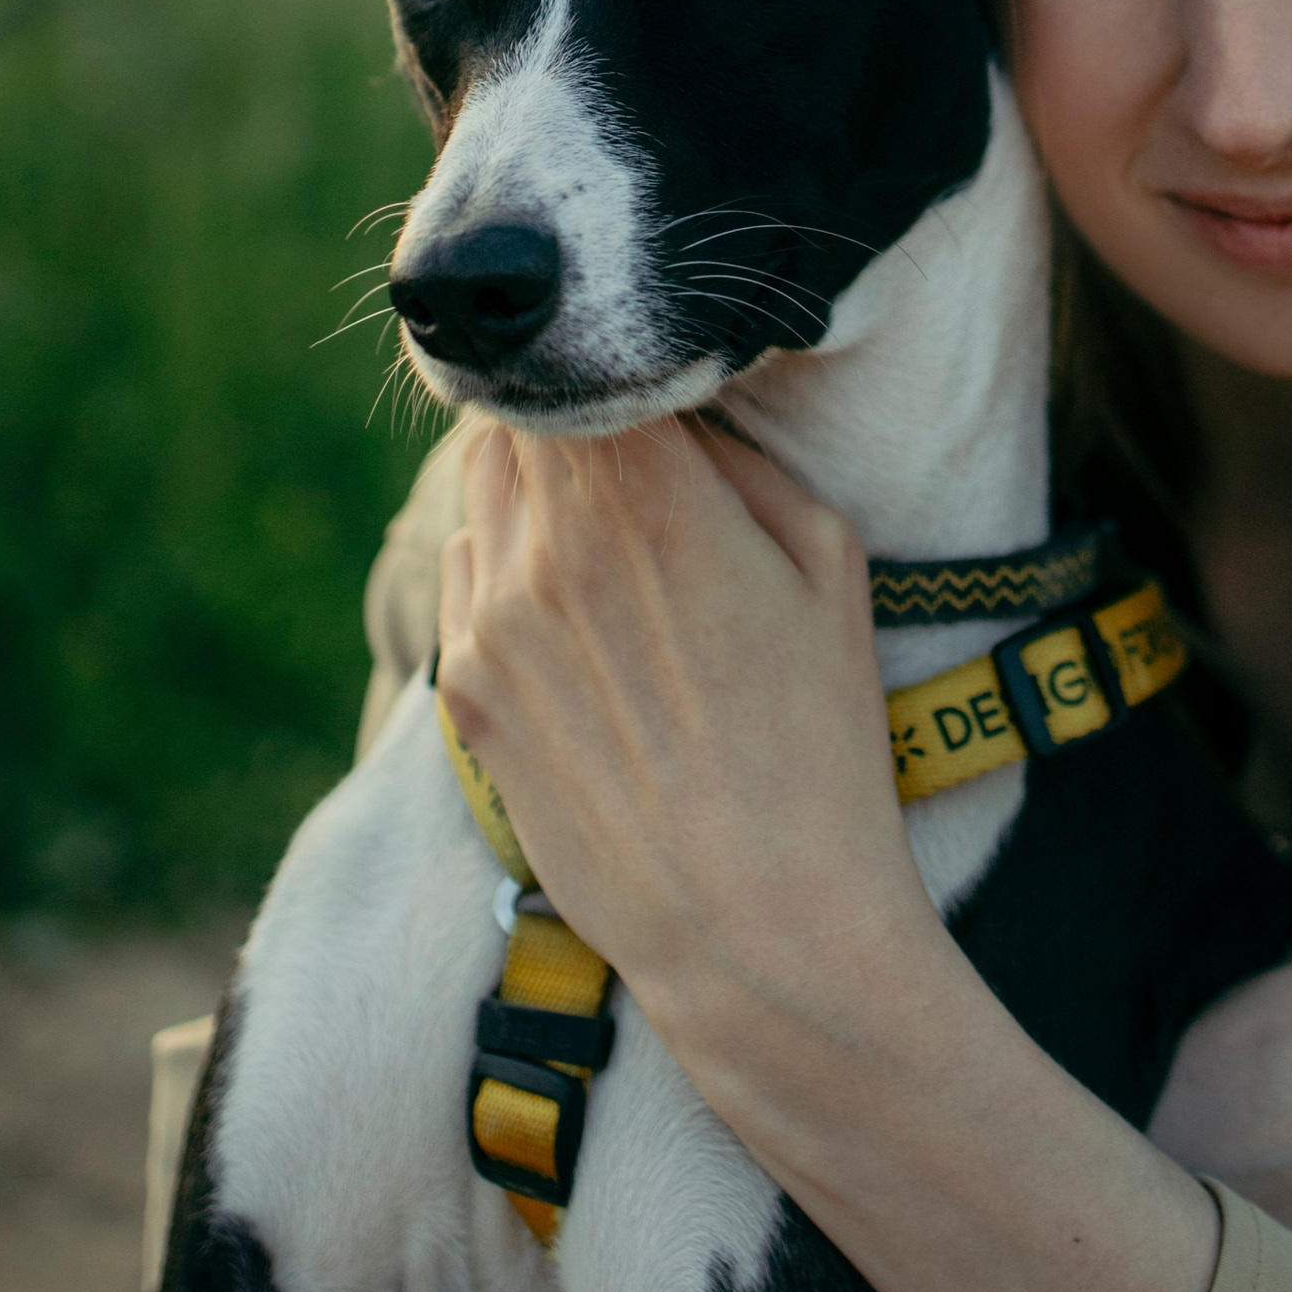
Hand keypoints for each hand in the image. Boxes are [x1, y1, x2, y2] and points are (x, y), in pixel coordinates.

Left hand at [435, 419, 936, 1035]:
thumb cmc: (818, 744)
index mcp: (648, 490)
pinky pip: (464, 580)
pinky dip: (504, 572)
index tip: (645, 384)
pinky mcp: (463, 692)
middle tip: (619, 454)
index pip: (581, 365)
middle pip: (515, 416)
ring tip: (599, 540)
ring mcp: (490, 618)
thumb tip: (677, 418)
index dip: (610, 367)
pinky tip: (571, 621)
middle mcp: (549, 540)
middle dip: (563, 419)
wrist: (757, 926)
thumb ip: (738, 460)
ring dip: (527, 489)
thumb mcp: (829, 562)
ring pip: (481, 493)